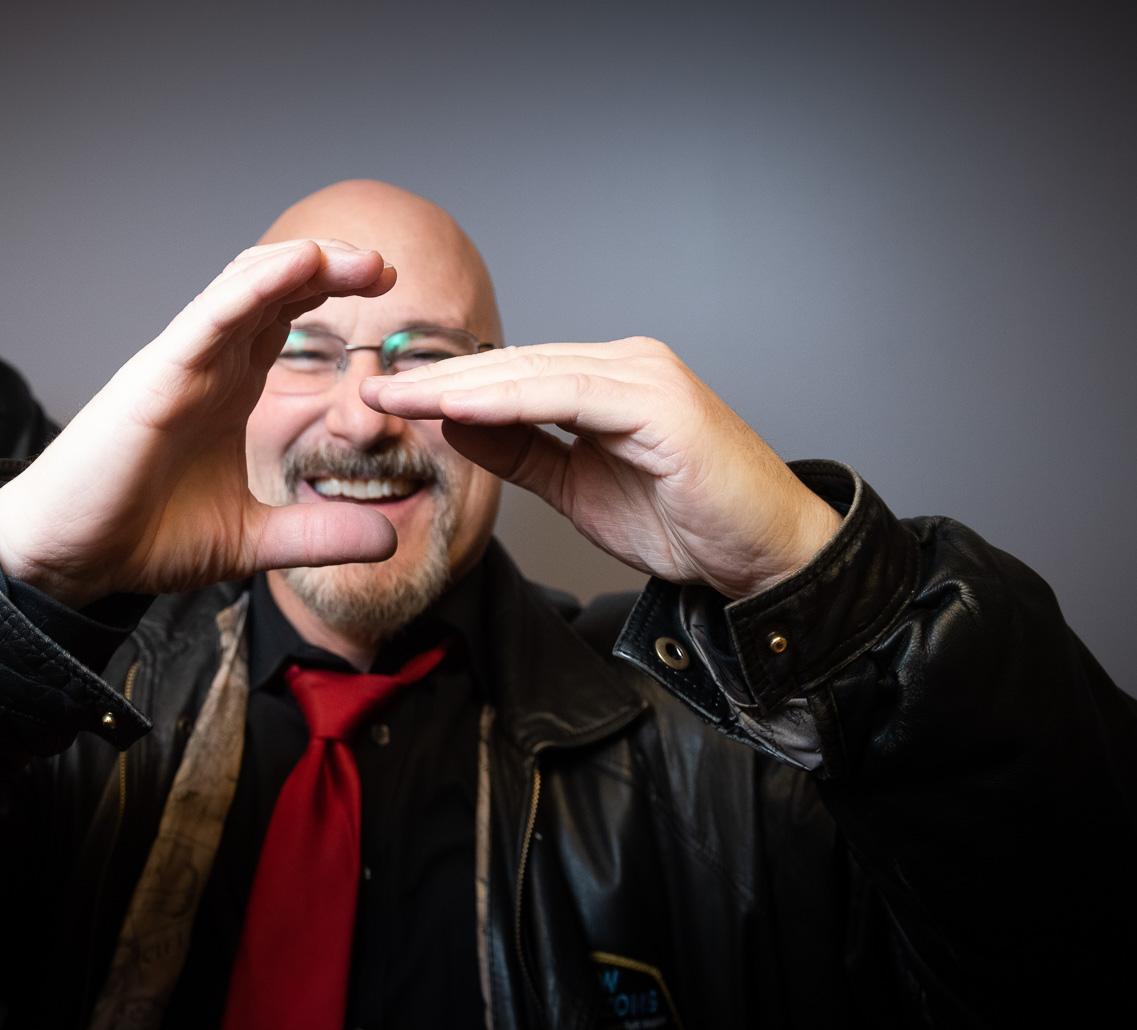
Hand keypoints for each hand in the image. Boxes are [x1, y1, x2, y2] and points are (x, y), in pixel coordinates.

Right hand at [0, 241, 398, 606]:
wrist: (70, 560)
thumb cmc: (142, 536)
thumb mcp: (253, 540)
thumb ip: (318, 536)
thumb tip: (388, 541)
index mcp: (228, 387)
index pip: (285, 316)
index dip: (333, 291)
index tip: (390, 287)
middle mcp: (206, 363)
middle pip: (273, 286)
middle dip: (332, 266)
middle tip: (387, 268)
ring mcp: (181, 363)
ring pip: (245, 284)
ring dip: (305, 262)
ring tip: (360, 260)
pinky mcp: (156, 377)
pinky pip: (211, 315)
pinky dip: (258, 285)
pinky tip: (303, 265)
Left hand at [361, 337, 840, 599]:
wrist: (767, 558)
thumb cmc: (688, 524)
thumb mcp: (578, 489)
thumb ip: (522, 452)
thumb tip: (456, 423)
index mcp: (607, 381)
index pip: (511, 376)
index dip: (445, 388)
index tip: (384, 401)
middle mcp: (627, 364)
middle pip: (514, 365)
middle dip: (438, 380)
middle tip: (369, 390)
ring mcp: (646, 377)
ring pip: (534, 372)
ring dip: (460, 385)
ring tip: (399, 396)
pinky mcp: (661, 404)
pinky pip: (570, 396)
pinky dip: (511, 400)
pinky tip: (461, 406)